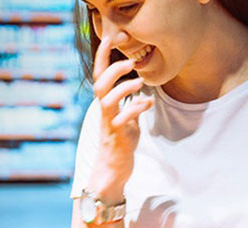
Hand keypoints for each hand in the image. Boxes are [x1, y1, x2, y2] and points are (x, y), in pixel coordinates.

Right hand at [87, 34, 153, 198]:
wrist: (113, 169)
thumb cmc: (120, 142)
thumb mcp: (128, 119)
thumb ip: (132, 105)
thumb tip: (143, 94)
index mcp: (106, 103)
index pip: (100, 75)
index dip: (104, 56)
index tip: (112, 37)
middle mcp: (104, 111)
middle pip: (99, 84)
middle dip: (113, 69)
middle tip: (131, 60)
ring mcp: (108, 123)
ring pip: (107, 100)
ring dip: (124, 88)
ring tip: (140, 82)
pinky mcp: (116, 137)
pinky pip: (123, 120)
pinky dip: (136, 109)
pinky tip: (147, 104)